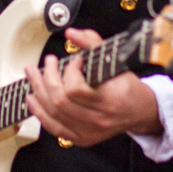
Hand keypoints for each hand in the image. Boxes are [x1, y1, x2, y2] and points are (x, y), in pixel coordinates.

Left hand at [24, 27, 162, 146]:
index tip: (75, 60)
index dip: (70, 71)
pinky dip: (39, 112)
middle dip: (47, 78)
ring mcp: (88, 132)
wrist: (140, 111)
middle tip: (48, 62)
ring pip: (53, 113)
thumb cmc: (128, 87)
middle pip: (60, 101)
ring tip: (34, 74)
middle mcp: (98, 120)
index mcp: (109, 100)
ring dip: (39, 91)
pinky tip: (32, 97)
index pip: (77, 90)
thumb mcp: (116, 61)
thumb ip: (93, 43)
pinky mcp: (81, 138)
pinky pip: (54, 127)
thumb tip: (71, 33)